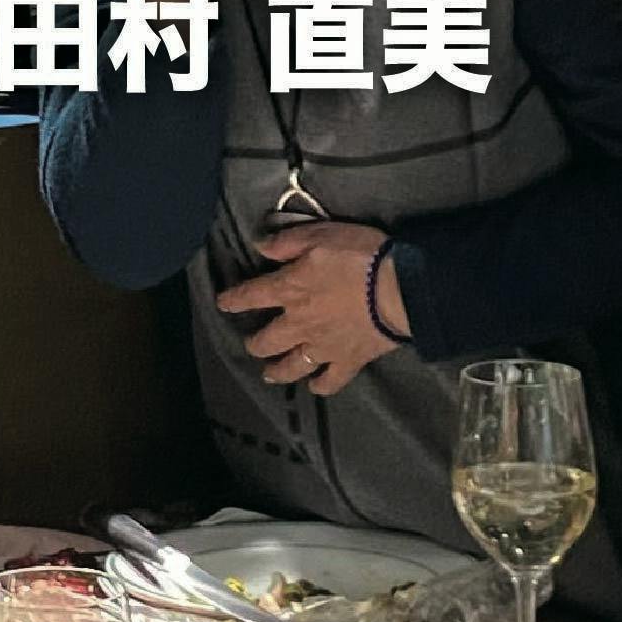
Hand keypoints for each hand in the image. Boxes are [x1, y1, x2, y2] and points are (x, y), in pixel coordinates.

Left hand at [213, 218, 402, 394]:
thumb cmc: (359, 257)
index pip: (252, 295)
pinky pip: (330, 381)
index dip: (234, 299)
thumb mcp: (320, 235)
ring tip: (269, 375)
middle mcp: (299, 323)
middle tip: (252, 345)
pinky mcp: (348, 361)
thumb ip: (287, 242)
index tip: (223, 304)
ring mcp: (323, 346)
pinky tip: (315, 386)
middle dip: (256, 344)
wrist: (399, 290)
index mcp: (290, 290)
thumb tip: (259, 245)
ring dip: (278, 371)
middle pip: (267, 340)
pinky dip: (320, 386)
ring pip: (292, 366)